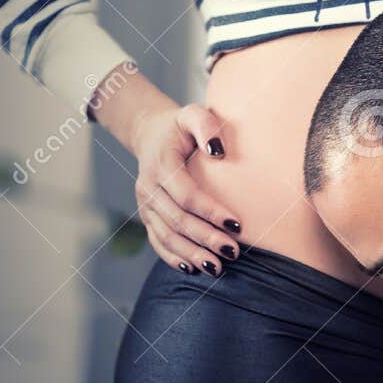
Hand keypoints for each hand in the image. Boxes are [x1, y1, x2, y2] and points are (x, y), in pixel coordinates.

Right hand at [133, 103, 241, 275]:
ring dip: (191, 254)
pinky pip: (157, 242)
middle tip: (232, 252)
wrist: (152, 133)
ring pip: (166, 236)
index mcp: (161, 163)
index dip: (210, 211)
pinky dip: (174, 257)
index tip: (237, 225)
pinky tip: (193, 269)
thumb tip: (218, 151)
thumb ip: (206, 126)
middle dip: (206, 238)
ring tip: (217, 267)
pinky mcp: (147, 216)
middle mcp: (148, 186)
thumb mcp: (194, 113)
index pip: (186, 194)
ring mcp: (145, 204)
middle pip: (177, 220)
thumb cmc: (181, 125)